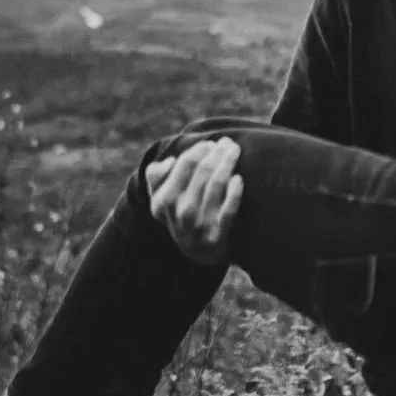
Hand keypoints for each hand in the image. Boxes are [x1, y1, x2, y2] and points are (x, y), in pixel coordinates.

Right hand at [146, 137, 243, 264]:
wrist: (199, 253)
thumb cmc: (182, 214)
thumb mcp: (161, 200)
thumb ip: (156, 177)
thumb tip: (171, 161)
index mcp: (164, 200)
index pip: (185, 163)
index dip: (200, 149)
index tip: (211, 144)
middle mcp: (181, 212)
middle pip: (203, 170)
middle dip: (217, 152)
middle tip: (228, 142)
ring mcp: (200, 224)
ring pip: (216, 184)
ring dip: (228, 163)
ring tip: (235, 150)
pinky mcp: (219, 235)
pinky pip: (228, 210)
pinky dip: (234, 193)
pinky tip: (239, 178)